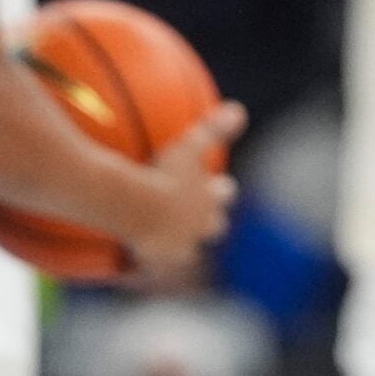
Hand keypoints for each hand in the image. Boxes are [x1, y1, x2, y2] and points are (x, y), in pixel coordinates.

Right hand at [124, 100, 246, 280]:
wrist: (134, 209)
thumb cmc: (164, 175)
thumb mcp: (191, 146)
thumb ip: (215, 129)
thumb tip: (240, 110)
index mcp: (208, 203)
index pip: (222, 195)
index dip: (220, 190)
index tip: (219, 185)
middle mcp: (197, 229)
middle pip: (211, 227)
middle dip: (208, 222)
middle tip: (196, 216)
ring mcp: (176, 248)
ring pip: (184, 251)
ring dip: (177, 245)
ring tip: (165, 242)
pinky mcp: (153, 262)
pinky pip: (151, 265)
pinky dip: (146, 263)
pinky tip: (134, 263)